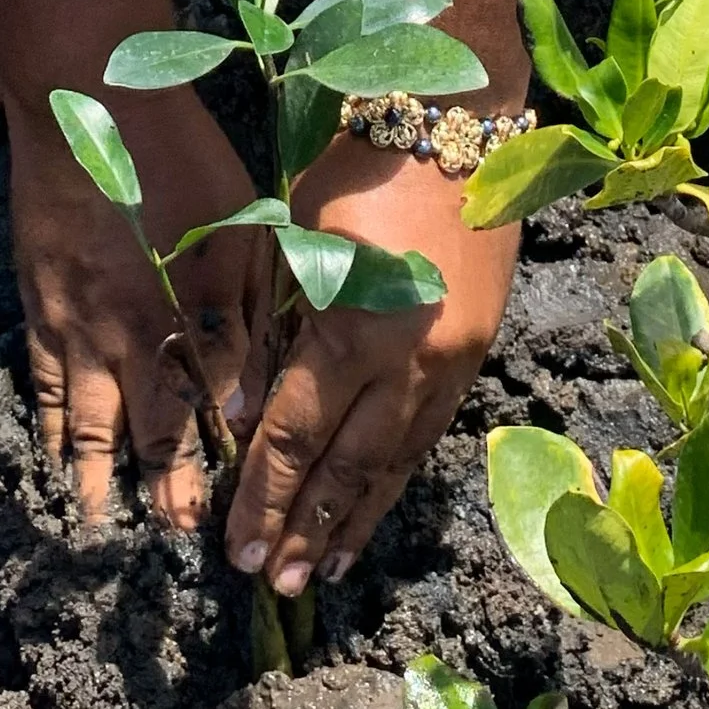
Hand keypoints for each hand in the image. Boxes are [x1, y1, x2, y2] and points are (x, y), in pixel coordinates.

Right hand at [10, 92, 270, 530]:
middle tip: (164, 533)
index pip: (190, 416)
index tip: (211, 517)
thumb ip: (244, 317)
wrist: (83, 98)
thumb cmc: (177, 154)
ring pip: (79, 416)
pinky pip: (40, 376)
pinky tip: (49, 444)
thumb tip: (247, 401)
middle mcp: (118, 336)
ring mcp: (69, 320)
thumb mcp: (238, 228)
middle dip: (152, 486)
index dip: (200, 469)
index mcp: (172, 321)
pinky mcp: (35, 295)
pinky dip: (46, 418)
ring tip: (94, 517)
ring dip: (90, 471)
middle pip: (135, 429)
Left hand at [227, 139, 521, 595]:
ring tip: (321, 572)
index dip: (262, 495)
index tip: (236, 544)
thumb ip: (275, 327)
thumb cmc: (358, 170)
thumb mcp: (298, 240)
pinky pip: (428, 436)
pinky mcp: (473, 355)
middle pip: (345, 466)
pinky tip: (375, 509)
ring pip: (393, 463)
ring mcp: (448, 364)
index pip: (295, 435)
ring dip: (353, 521)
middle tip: (270, 582)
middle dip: (303, 527)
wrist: (458, 126)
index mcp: (351, 328)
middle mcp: (406, 361)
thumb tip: (248, 411)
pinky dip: (396, 481)